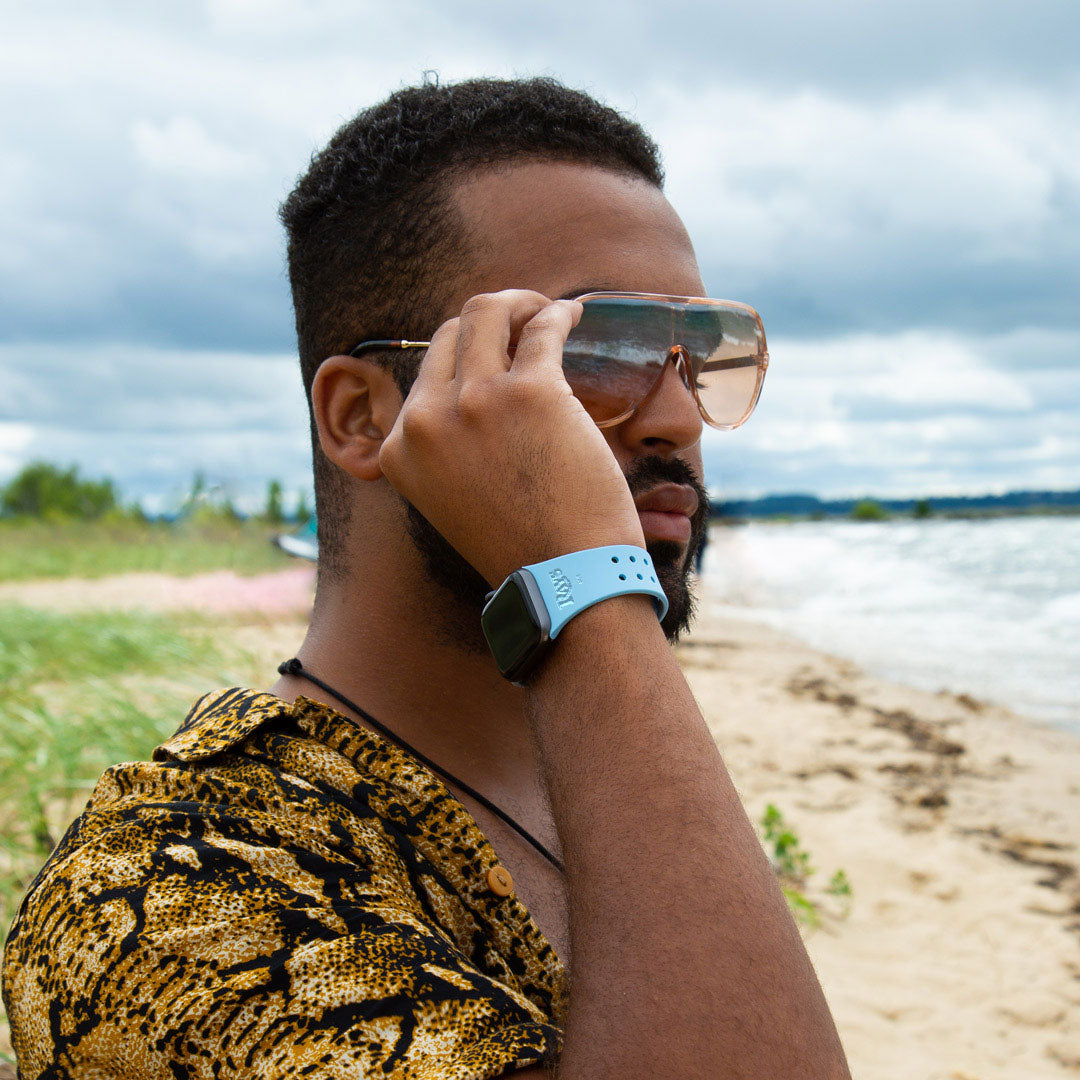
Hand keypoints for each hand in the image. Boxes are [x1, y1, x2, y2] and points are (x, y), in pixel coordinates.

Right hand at [379, 290, 645, 585]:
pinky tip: (574, 315)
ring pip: (489, 312)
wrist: (564, 578)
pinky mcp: (531, 391)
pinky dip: (560, 313)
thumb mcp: (452, 498)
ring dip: (521, 303)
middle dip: (491, 318)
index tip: (496, 352)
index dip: (464, 354)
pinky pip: (544, 327)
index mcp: (401, 448)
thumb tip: (471, 393)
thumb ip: (447, 449)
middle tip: (525, 323)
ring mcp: (476, 401)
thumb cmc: (522, 545)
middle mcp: (427, 419)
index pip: (427, 372)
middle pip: (452, 331)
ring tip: (546, 311)